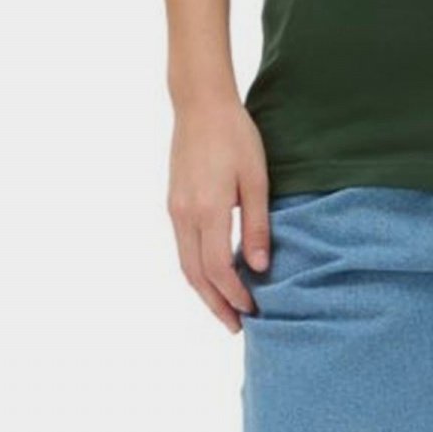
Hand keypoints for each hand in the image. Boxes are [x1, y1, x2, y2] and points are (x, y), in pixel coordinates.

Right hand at [169, 97, 272, 335]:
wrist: (200, 104)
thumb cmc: (235, 137)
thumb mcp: (256, 179)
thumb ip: (257, 224)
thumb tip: (259, 266)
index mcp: (207, 210)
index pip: (217, 269)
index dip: (234, 295)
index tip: (253, 311)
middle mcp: (184, 215)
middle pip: (195, 276)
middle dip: (215, 304)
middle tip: (235, 327)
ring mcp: (174, 210)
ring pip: (184, 264)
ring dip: (203, 291)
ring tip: (224, 309)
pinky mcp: (173, 203)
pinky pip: (182, 248)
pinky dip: (196, 270)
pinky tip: (212, 277)